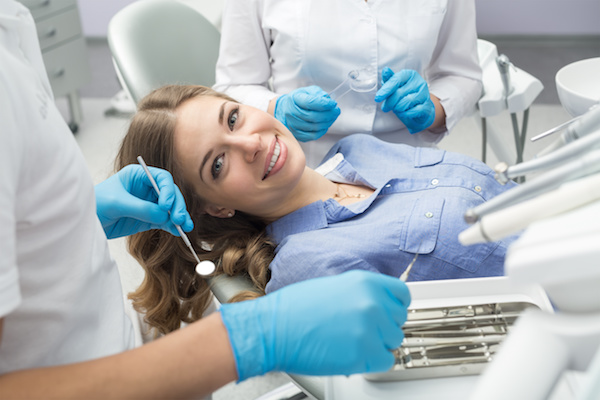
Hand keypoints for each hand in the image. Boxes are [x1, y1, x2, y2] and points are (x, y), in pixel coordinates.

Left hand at [95, 164, 192, 238]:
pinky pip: (164, 221)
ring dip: (179, 217)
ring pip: (170, 209)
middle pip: (170, 194)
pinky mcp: (148, 219)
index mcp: (138, 176)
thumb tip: (163, 215)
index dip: (168, 190)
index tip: (166, 205)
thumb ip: (141, 208)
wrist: (85, 222)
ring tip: (185, 227)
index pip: (161, 179)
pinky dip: (172, 226)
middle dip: (176, 206)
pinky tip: (179, 232)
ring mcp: (148, 204)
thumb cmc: (95, 204)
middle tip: (179, 219)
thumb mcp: (117, 203)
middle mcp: (146, 188)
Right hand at [220, 270, 410, 379]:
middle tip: (361, 331)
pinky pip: (385, 361)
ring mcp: (370, 328)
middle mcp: (372, 302)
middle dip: (383, 327)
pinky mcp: (363, 354)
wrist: (273, 329)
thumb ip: (360, 294)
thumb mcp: (333, 286)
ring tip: (352, 342)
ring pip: (393, 341)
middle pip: (398, 320)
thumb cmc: (293, 309)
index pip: (402, 295)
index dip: (394, 307)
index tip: (389, 314)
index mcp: (365, 282)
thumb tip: (375, 303)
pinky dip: (372, 362)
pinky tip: (353, 355)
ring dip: (378, 345)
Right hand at [274, 86, 340, 141]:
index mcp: (295, 99)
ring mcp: (293, 125)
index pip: (310, 102)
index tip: (333, 103)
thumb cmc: (298, 100)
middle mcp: (291, 112)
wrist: (285, 110)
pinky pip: (313, 136)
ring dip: (327, 122)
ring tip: (332, 117)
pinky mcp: (297, 134)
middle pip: (313, 116)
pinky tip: (325, 125)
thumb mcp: (307, 91)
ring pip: (314, 127)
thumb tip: (327, 100)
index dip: (324, 104)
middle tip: (336, 111)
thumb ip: (318, 94)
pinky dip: (322, 131)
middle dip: (329, 114)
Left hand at [375, 67, 434, 133]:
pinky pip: (413, 111)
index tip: (377, 98)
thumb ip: (390, 80)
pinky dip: (405, 114)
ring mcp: (425, 94)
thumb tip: (385, 70)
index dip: (385, 90)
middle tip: (385, 107)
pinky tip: (404, 113)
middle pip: (399, 93)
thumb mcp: (396, 87)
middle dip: (389, 102)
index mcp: (410, 75)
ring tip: (397, 109)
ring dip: (397, 108)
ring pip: (406, 102)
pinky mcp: (427, 106)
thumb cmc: (405, 97)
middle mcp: (419, 82)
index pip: (396, 80)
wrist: (421, 110)